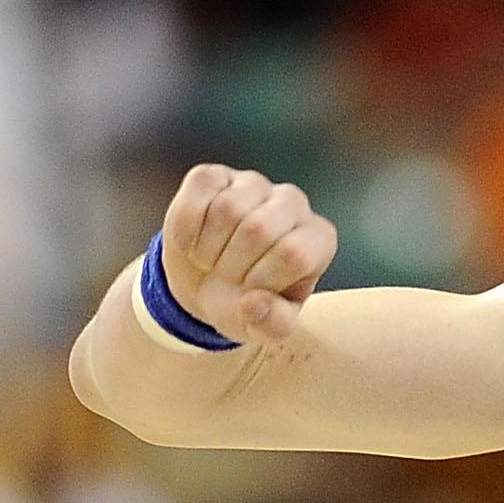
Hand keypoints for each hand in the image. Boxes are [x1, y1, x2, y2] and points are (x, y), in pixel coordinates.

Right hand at [160, 164, 338, 345]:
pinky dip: (185, 228)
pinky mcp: (214, 176)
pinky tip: (189, 244)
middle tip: (229, 279)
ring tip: (213, 261)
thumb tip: (254, 304)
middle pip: (258, 229)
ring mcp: (254, 184)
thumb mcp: (264, 327)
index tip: (254, 292)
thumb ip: (272, 325)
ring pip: (226, 209)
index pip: (293, 254)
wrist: (206, 286)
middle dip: (233, 267)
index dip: (262, 281)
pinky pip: (198, 193)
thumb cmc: (246, 305)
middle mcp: (294, 203)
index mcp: (318, 240)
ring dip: (208, 250)